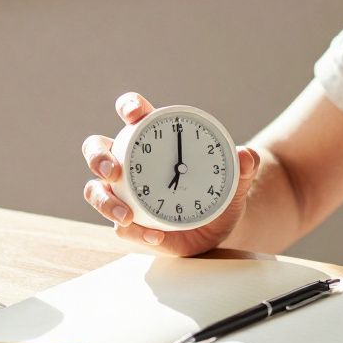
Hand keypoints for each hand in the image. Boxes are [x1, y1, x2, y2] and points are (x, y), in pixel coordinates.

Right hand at [81, 92, 259, 255]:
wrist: (221, 224)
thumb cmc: (221, 190)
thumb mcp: (238, 177)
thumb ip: (244, 165)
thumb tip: (246, 156)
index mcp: (153, 139)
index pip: (134, 114)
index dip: (129, 106)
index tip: (136, 113)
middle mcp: (130, 164)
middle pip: (97, 150)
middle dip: (98, 157)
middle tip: (114, 171)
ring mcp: (124, 193)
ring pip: (95, 190)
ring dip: (104, 201)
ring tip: (126, 215)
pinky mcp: (130, 223)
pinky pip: (120, 227)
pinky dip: (136, 231)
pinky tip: (157, 235)